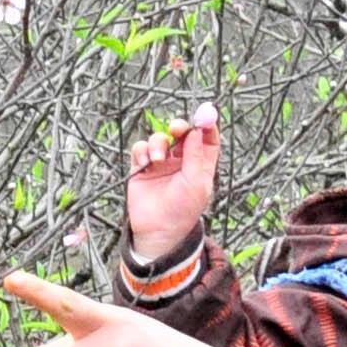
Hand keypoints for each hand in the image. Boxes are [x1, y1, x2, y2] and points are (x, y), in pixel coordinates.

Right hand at [123, 103, 220, 262]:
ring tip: (157, 159)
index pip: (206, 138)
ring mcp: (161, 163)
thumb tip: (197, 131)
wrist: (158, 231)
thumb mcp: (196, 183)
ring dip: (158, 143)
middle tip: (176, 129)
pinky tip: (145, 163)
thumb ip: (196, 155)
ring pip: (159, 138)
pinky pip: (141, 149)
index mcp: (200, 164)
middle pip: (181, 133)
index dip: (206, 125)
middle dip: (179, 127)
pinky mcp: (142, 168)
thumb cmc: (182, 211)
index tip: (203, 116)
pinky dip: (143, 151)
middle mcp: (181, 160)